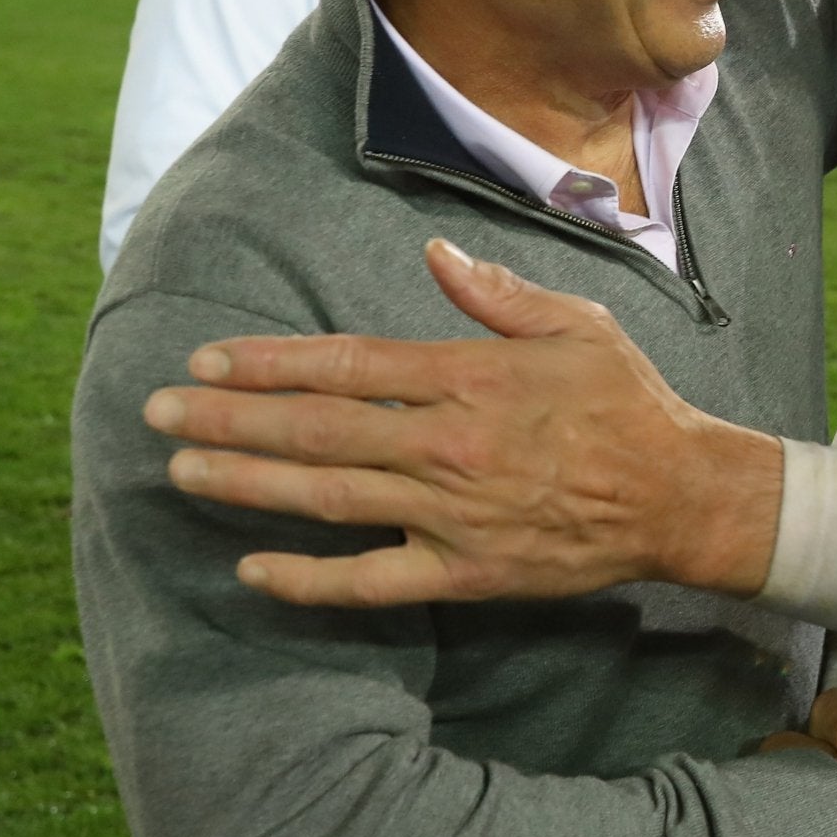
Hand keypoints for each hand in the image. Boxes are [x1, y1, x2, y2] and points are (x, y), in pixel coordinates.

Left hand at [141, 240, 783, 606]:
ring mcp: (451, 513)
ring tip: (180, 472)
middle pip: (315, 431)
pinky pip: (370, 581)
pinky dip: (308, 578)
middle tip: (156, 413)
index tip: (207, 361)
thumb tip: (434, 254)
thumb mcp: (575, 323)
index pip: (345, 365)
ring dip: (245, 485)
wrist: (680, 495)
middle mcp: (448, 444)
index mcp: (469, 376)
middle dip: (227, 421)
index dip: (268, 364)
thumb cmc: (627, 402)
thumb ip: (496, 293)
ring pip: (327, 499)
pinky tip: (252, 568)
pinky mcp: (463, 572)